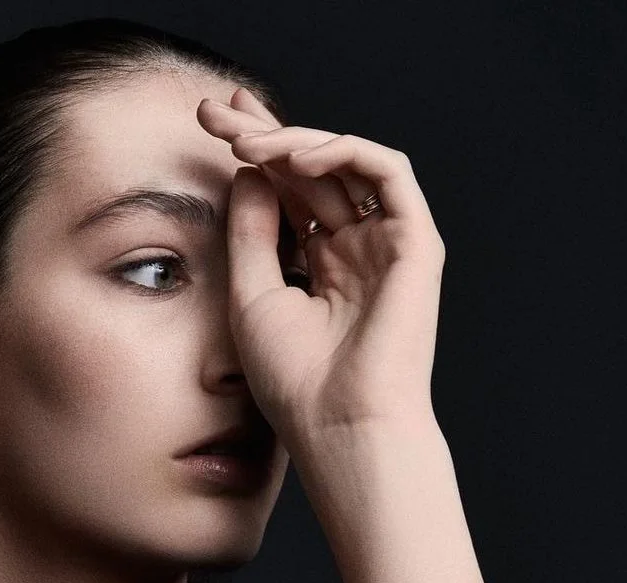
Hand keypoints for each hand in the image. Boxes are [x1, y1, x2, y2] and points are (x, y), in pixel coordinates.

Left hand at [196, 87, 444, 442]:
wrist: (338, 424)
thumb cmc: (295, 379)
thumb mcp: (252, 294)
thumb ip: (251, 231)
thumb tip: (247, 170)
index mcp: (320, 265)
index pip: (289, 191)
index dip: (256, 153)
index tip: (212, 124)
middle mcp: (355, 248)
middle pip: (313, 171)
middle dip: (266, 135)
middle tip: (216, 113)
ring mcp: (386, 244)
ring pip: (346, 164)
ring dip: (296, 142)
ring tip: (248, 142)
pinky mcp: (415, 242)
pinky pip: (387, 172)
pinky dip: (345, 152)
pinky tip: (297, 158)